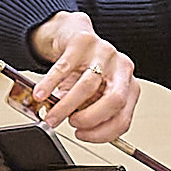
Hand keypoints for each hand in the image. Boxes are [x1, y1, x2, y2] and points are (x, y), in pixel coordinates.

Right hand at [27, 12, 139, 142]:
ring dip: (66, 106)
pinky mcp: (84, 41)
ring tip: (51, 115)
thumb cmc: (85, 70)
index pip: (123, 119)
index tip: (83, 135)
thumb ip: (85, 110)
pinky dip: (50, 84)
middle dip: (90, 119)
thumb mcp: (92, 94)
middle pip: (113, 101)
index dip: (102, 133)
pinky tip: (41, 94)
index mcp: (130, 87)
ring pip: (87, 86)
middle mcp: (122, 69)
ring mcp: (105, 53)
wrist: (74, 35)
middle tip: (72, 124)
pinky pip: (64, 67)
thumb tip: (67, 124)